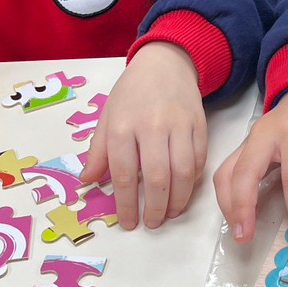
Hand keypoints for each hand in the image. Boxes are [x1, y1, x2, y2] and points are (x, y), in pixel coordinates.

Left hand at [80, 42, 206, 228]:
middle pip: (156, 178)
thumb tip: (87, 181)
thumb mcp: (107, 116)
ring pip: (183, 172)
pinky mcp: (200, 124)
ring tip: (171, 213)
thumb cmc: (132, 92)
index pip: (123, 174)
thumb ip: (98, 151)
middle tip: (152, 223)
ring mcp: (179, 124)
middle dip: (155, 208)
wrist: (165, 63)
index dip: (126, 205)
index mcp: (122, 126)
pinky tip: (185, 191)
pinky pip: (199, 159)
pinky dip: (194, 181)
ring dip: (178, 200)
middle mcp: (151, 126)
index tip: (128, 222)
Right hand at [213, 85, 287, 244]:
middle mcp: (264, 133)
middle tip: (245, 237)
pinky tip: (238, 215)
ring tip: (240, 231)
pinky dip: (228, 196)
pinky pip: (226, 172)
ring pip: (226, 172)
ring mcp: (248, 139)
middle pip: (244, 172)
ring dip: (228, 205)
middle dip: (241, 207)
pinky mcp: (242, 147)